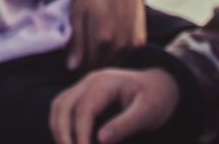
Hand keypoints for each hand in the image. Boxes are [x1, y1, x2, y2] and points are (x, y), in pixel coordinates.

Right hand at [50, 67, 177, 143]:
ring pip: (59, 106)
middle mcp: (90, 81)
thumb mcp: (148, 113)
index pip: (84, 110)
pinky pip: (63, 108)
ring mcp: (85, 86)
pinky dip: (61, 125)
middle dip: (63, 134)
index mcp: (105, 82)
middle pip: (63, 106)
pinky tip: (70, 142)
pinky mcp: (83, 94)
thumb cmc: (156, 99)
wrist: (160, 85)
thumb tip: (101, 140)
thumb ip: (126, 125)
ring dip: (58, 130)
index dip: (80, 135)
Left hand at [67, 0, 145, 71]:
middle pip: (101, 69)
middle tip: (82, 59)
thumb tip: (72, 68)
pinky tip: (109, 44)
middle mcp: (119, 45)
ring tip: (95, 51)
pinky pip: (124, 56)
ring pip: (114, 64)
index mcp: (101, 40)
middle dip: (90, 67)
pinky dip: (116, 55)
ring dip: (104, 62)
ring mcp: (131, 43)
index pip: (86, 69)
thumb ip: (76, 42)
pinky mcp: (140, 40)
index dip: (78, 69)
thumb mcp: (78, 12)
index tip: (73, 65)